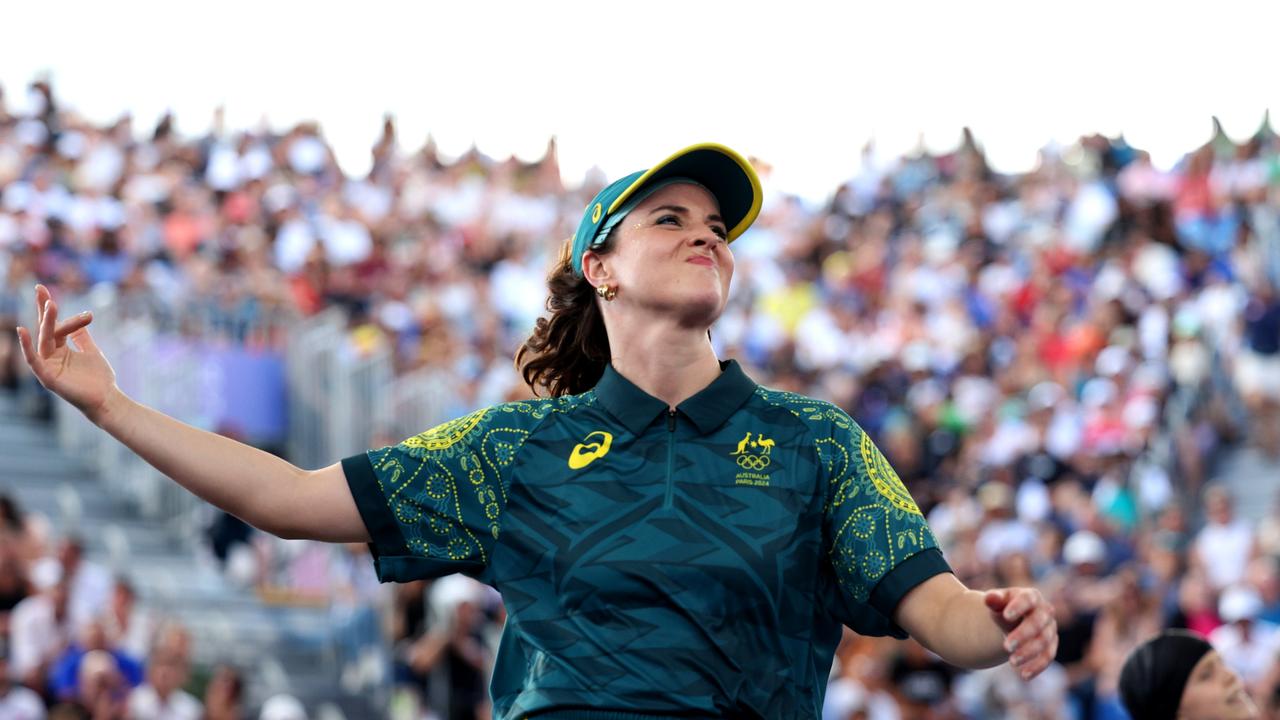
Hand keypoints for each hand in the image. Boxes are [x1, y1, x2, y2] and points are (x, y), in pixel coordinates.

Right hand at [16, 284, 117, 420]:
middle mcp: (50, 356)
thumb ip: (81, 337)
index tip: (46, 290)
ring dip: (46, 322)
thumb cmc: (99, 378)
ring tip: (51, 304)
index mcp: (60, 349)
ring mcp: (47, 366)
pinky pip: (33, 360)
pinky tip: (22, 331)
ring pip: (44, 340)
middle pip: (45, 329)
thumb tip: (79, 320)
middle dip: (43, 309)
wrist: (107, 399)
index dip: (48, 307)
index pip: (52, 325)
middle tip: (42, 289)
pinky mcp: (47, 377)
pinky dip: (27, 346)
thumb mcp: (91, 351)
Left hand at [984, 587, 1057, 679]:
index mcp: (1032, 596)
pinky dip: (1037, 666)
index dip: (1019, 607)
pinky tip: (1024, 675)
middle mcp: (1045, 611)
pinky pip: (1048, 656)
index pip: (1028, 599)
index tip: (1006, 616)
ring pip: (1044, 642)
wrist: (1011, 621)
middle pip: (1038, 623)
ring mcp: (1050, 629)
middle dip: (1023, 635)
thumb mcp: (996, 603)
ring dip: (1029, 653)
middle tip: (1006, 647)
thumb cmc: (1002, 609)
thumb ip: (993, 600)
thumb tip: (988, 598)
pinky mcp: (1051, 645)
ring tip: (1012, 662)